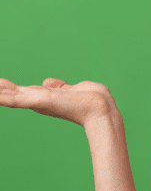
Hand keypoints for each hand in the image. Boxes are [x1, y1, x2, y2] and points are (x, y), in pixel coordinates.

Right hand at [0, 77, 121, 128]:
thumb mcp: (72, 89)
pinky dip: (2, 98)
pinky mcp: (38, 101)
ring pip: (9, 97)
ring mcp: (37, 102)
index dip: (8, 88)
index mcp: (46, 97)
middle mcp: (39, 101)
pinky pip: (14, 100)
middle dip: (0, 90)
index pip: (22, 91)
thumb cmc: (91, 99)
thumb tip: (48, 82)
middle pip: (12, 94)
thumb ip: (59, 86)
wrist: (100, 108)